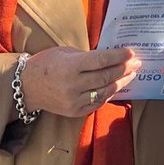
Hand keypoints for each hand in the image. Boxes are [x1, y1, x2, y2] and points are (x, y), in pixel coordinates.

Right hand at [20, 45, 140, 117]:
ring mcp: (74, 101)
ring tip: (131, 75)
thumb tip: (109, 56)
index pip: (101, 61)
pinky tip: (116, 87)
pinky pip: (98, 103)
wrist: (27, 87)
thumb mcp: (64, 52)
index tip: (131, 53)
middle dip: (124, 69)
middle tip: (136, 63)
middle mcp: (73, 85)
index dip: (118, 57)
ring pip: (105, 91)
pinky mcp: (75, 111)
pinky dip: (109, 94)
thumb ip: (86, 56)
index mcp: (70, 67)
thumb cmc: (46, 64)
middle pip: (106, 77)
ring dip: (121, 82)